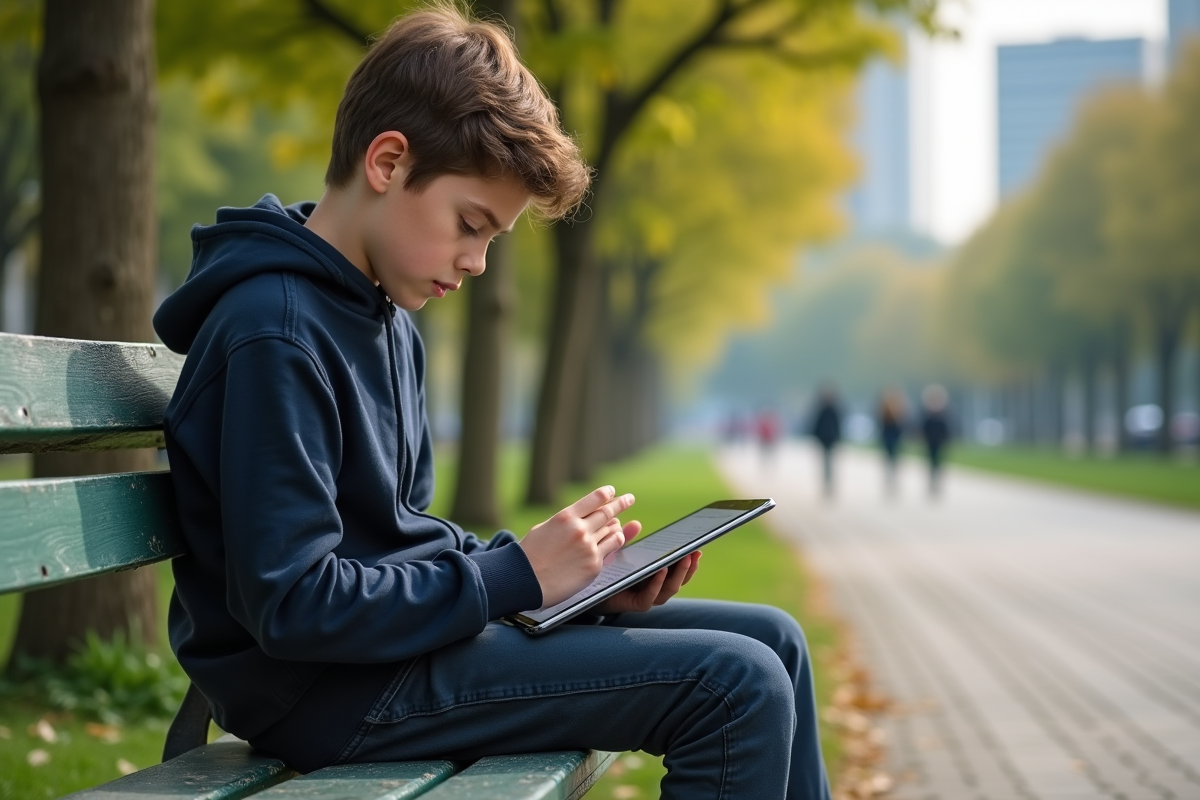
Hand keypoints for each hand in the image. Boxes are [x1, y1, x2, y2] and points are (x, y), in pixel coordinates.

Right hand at [521, 485, 634, 607]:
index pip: (594, 499)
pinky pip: (611, 549)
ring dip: (617, 525)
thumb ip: (564, 522)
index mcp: (565, 517)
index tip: (612, 491)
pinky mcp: (594, 565)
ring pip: (613, 530)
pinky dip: (615, 542)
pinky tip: (617, 538)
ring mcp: (588, 547)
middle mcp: (579, 529)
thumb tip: (579, 518)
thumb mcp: (543, 529)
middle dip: (621, 503)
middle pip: (607, 512)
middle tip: (629, 498)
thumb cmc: (529, 556)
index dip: (606, 493)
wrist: (525, 581)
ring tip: (619, 522)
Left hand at [593, 520, 701, 614]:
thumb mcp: (616, 552)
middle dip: (688, 567)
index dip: (689, 562)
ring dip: (678, 575)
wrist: (586, 592)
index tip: (698, 548)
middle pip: (678, 581)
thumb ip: (626, 540)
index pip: (677, 571)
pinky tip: (660, 571)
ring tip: (683, 559)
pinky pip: (649, 598)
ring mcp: (645, 598)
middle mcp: (653, 589)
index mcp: (653, 577)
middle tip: (694, 553)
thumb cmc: (603, 572)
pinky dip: (656, 585)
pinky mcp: (633, 605)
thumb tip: (636, 523)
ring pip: (668, 591)